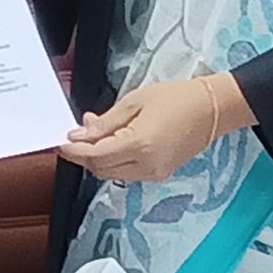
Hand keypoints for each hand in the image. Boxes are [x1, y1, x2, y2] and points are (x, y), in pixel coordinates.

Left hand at [61, 75, 249, 183]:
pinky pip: (127, 173)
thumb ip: (105, 122)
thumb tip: (80, 135)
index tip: (60, 143)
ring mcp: (154, 174)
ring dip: (99, 158)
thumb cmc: (177, 98)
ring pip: (112, 174)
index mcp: (140, 145)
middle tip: (79, 132)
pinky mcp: (160, 174)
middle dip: (85, 154)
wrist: (212, 109)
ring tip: (98, 131)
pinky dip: (115, 160)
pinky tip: (115, 141)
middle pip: (100, 169)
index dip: (74, 151)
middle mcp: (146, 166)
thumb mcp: (135, 101)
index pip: (96, 156)